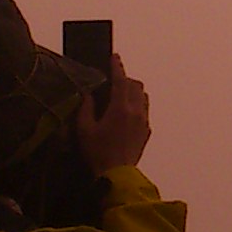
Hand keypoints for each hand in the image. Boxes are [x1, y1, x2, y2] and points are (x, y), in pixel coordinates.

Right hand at [76, 52, 150, 175]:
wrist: (117, 174)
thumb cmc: (98, 152)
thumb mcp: (84, 129)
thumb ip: (86, 108)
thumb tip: (88, 94)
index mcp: (121, 108)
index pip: (122, 81)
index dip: (117, 67)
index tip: (115, 57)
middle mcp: (136, 111)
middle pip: (136, 86)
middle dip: (125, 79)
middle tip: (112, 80)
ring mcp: (144, 121)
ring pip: (143, 97)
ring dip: (132, 91)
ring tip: (118, 95)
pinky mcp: (146, 131)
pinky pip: (144, 110)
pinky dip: (136, 105)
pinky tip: (124, 113)